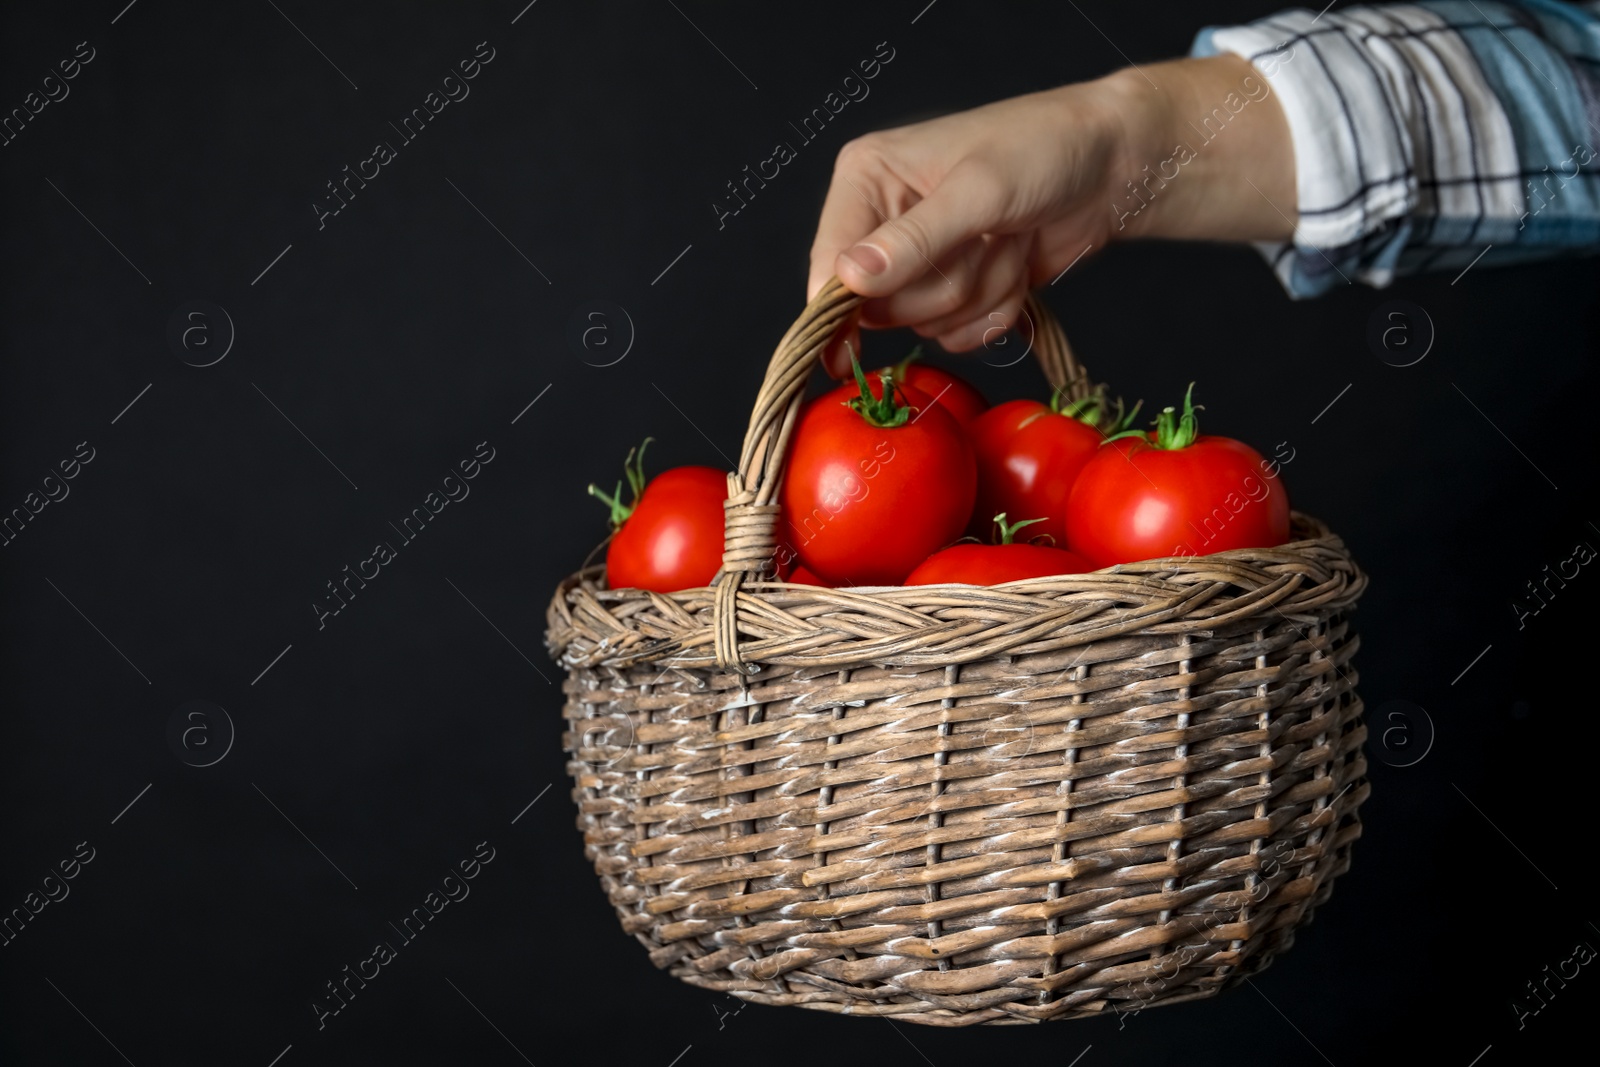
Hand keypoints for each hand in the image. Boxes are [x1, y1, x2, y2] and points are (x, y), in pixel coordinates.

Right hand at [807, 54, 1293, 375]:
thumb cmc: (1044, 150)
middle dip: (942, 287)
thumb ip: (914, 241)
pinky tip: (1015, 268)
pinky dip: (993, 312)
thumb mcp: (978, 191)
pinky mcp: (954, 290)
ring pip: (921, 324)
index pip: (828, 261)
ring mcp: (920, 261)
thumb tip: (849, 280)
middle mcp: (883, 222)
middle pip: (878, 306)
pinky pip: (954, 336)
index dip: (837, 310)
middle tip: (983, 242)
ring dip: (977, 294)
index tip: (842, 354)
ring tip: (1005, 243)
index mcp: (868, 179)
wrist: (1111, 168)